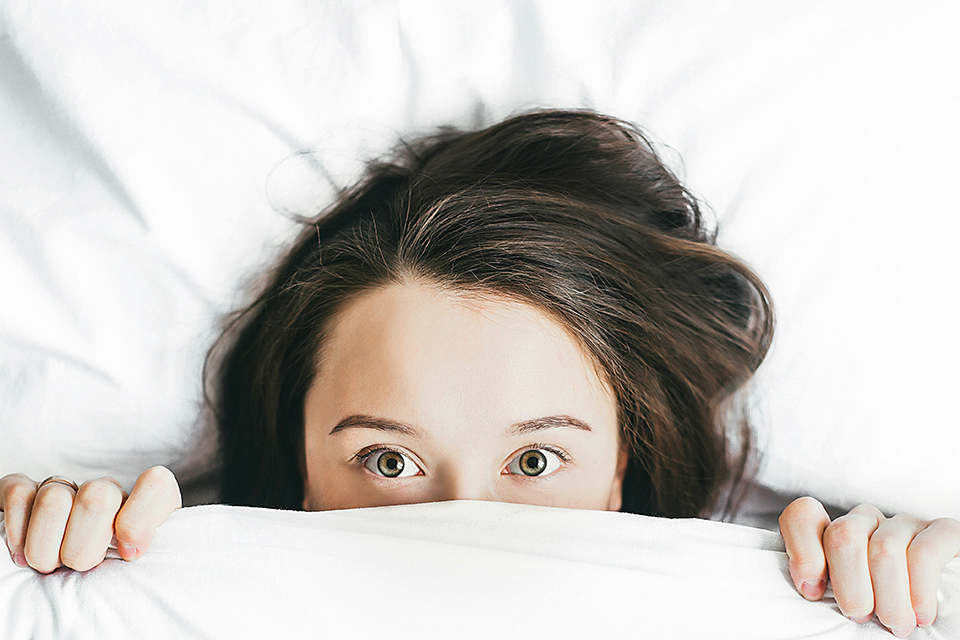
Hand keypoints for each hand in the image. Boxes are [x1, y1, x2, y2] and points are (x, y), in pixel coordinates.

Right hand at [1, 466, 180, 572]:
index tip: (128, 553)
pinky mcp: (27, 491)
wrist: (68, 569)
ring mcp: (66, 488)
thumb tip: (131, 549)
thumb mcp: (135, 570)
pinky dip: (18, 531)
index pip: (156, 486)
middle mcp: (106, 491)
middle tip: (80, 566)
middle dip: (83, 547)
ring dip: (47, 547)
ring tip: (50, 565)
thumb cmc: (108, 574)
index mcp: (142, 506)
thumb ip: (139, 555)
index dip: (140, 519)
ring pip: (55, 499)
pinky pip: (19, 494)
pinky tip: (23, 554)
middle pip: (97, 498)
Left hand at [780, 497, 959, 636]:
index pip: (803, 516)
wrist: (943, 618)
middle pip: (843, 535)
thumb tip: (810, 589)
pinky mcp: (942, 532)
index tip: (813, 592)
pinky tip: (921, 614)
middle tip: (861, 616)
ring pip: (883, 548)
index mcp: (834, 533)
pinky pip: (924, 552)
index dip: (803, 552)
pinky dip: (919, 589)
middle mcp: (866, 521)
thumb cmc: (880, 610)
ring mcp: (903, 524)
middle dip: (850, 584)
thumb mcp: (843, 598)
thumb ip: (821, 587)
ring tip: (895, 624)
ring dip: (888, 596)